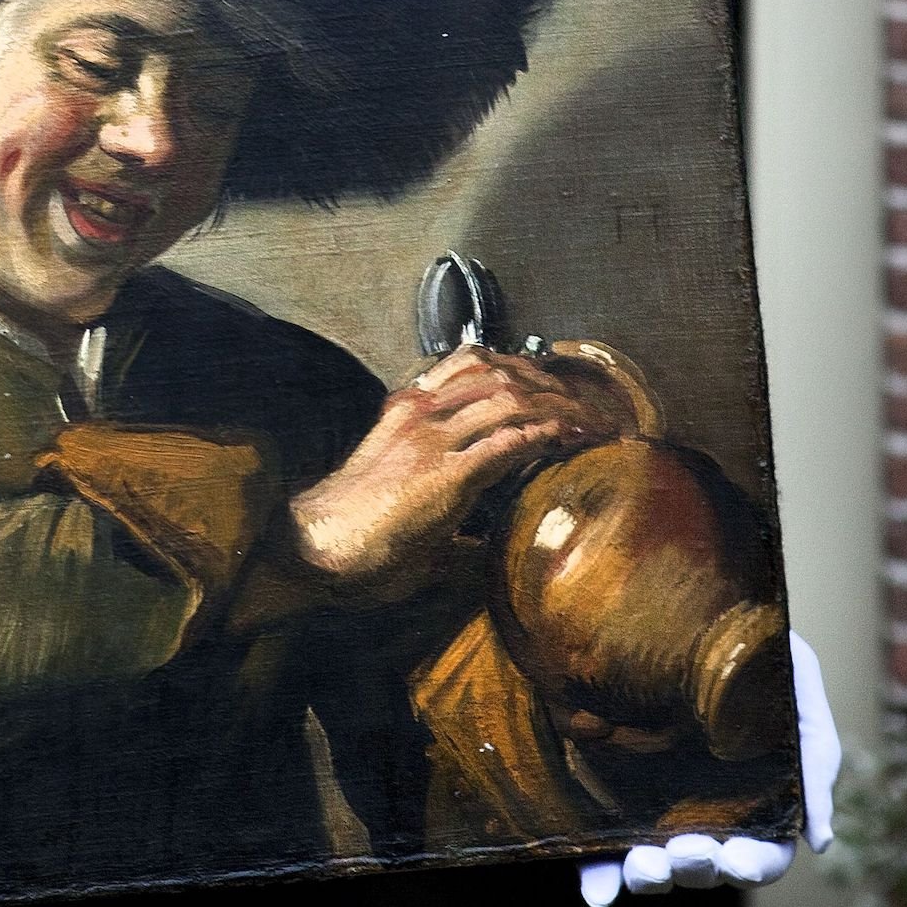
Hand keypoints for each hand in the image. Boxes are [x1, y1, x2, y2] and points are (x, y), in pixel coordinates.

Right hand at [289, 347, 620, 593]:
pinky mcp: (446, 475)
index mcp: (408, 406)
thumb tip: (477, 546)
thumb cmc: (351, 533)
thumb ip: (437, 501)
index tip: (554, 386)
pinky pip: (508, 441)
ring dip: (559, 407)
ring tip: (591, 423)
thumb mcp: (397, 493)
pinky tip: (568, 439)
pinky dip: (545, 435)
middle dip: (551, 384)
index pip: (472, 360)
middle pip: (502, 372)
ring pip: (512, 399)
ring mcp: (433, 439)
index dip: (521, 366)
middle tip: (587, 405)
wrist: (315, 544)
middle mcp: (422, 410)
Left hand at [579, 633, 839, 906]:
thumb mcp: (801, 694)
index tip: (737, 860)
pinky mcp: (608, 783)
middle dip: (696, 870)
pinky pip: (600, 840)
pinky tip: (595, 893)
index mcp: (754, 799)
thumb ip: (817, 763)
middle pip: (705, 865)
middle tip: (684, 852)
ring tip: (643, 865)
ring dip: (650, 877)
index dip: (753, 867)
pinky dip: (597, 875)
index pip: (761, 852)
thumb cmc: (760, 652)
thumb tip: (820, 842)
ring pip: (655, 862)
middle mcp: (703, 809)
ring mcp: (655, 801)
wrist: (697, 597)